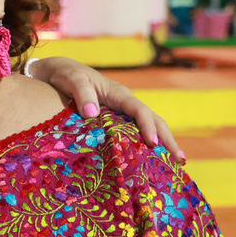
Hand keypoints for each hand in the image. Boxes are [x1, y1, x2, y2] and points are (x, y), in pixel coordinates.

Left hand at [28, 57, 183, 159]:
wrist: (55, 72)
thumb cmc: (64, 74)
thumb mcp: (71, 80)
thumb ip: (82, 94)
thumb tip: (93, 113)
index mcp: (118, 93)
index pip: (139, 110)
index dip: (147, 126)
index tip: (153, 144)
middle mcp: (124, 103)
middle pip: (153, 120)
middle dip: (167, 139)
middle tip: (180, 160)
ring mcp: (121, 111)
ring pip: (148, 126)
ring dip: (162, 143)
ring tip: (176, 164)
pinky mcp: (114, 120)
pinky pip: (133, 133)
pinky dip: (144, 146)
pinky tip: (149, 162)